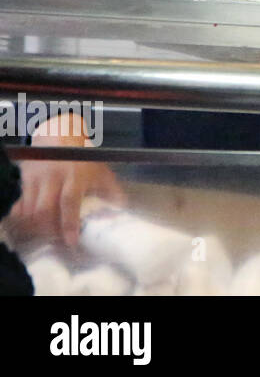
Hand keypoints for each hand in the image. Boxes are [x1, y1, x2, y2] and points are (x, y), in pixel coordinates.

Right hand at [5, 115, 124, 247]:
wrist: (60, 135)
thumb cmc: (83, 156)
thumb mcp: (100, 170)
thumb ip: (111, 190)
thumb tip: (122, 208)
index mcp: (75, 176)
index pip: (70, 203)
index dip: (69, 224)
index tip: (71, 241)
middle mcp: (54, 178)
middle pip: (44, 209)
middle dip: (48, 228)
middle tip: (56, 239)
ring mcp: (37, 179)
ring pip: (30, 208)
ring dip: (36, 225)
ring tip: (46, 233)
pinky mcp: (25, 180)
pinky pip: (21, 203)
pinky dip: (24, 216)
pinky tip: (31, 223)